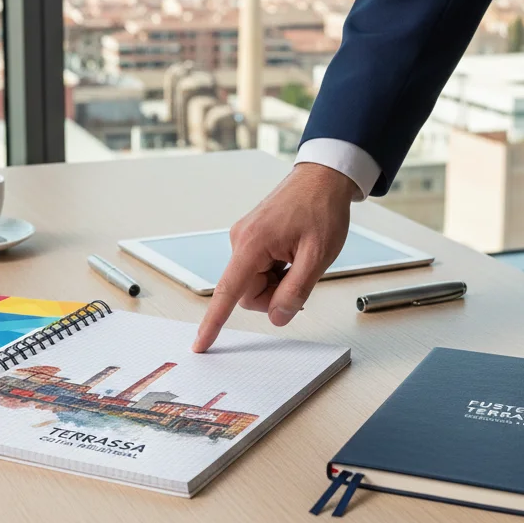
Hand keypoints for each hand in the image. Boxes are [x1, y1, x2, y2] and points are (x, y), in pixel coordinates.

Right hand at [192, 163, 359, 351]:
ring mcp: (244, 238)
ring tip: (299, 260)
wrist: (323, 178)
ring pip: (254, 282)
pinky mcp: (251, 237)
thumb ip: (296, 291)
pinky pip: (258, 269)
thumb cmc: (321, 208)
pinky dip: (276, 271)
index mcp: (252, 244)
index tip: (200, 344)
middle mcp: (240, 240)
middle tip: (302, 277)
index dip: (213, 322)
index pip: (227, 292)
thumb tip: (277, 317)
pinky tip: (293, 255)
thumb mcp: (318, 256)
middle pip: (247, 292)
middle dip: (274, 295)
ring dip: (277, 282)